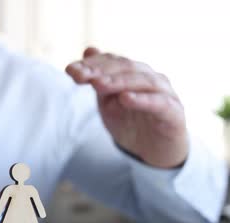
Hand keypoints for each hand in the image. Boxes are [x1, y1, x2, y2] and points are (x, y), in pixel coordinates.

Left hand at [66, 47, 187, 167]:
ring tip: (98, 85)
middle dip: (101, 70)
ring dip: (118, 82)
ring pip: (143, 81)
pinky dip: (142, 100)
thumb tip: (88, 50)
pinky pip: (159, 103)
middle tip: (80, 76)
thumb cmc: (131, 122)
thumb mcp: (108, 101)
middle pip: (126, 67)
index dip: (91, 64)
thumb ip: (99, 79)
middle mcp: (150, 78)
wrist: (154, 150)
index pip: (112, 61)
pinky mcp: (174, 112)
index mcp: (133, 73)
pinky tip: (125, 99)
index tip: (70, 70)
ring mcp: (164, 93)